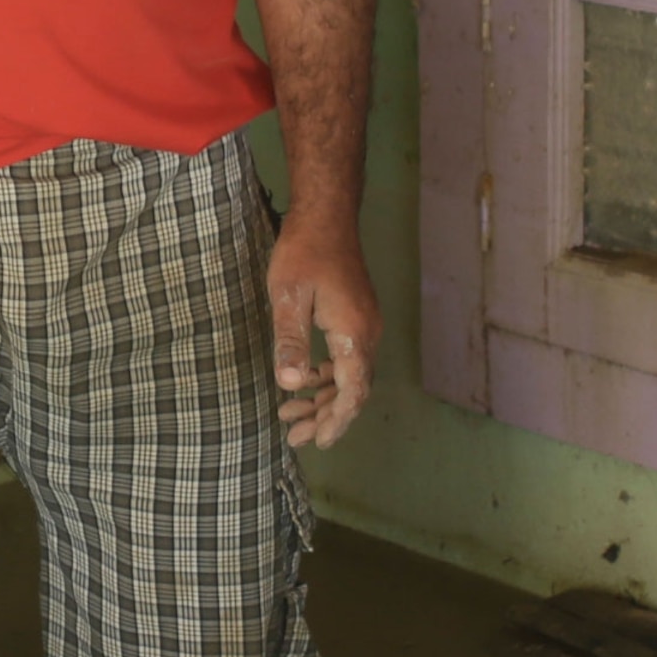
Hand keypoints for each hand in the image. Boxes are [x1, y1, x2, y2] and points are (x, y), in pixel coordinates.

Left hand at [267, 209, 380, 449]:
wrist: (326, 216)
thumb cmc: (303, 252)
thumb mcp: (288, 298)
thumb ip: (291, 342)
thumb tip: (291, 384)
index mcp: (354, 333)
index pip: (352, 391)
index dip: (337, 420)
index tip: (319, 441)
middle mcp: (367, 333)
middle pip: (354, 389)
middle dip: (326, 416)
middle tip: (296, 437)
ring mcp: (364, 324)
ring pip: (350, 376)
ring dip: (323, 398)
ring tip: (292, 416)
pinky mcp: (356, 316)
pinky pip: (346, 359)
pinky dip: (326, 376)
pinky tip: (304, 381)